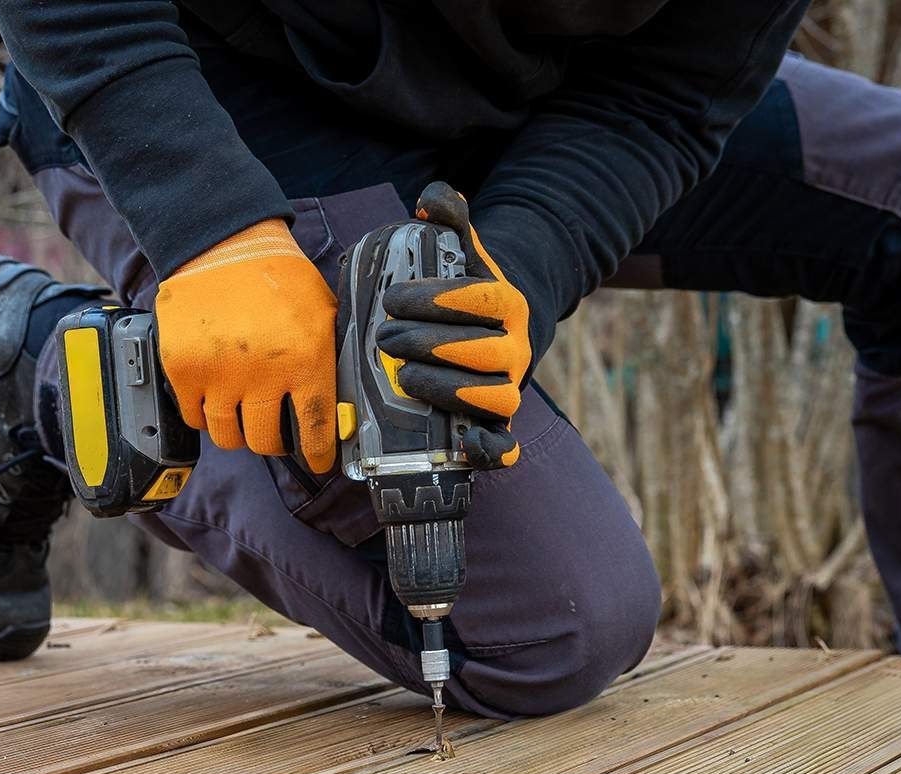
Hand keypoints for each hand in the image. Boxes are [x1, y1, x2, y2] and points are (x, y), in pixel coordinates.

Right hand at [155, 218, 338, 472]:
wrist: (222, 244)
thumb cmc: (278, 277)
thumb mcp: (322, 312)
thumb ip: (329, 358)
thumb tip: (342, 405)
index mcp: (305, 359)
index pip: (316, 430)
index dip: (318, 455)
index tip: (318, 462)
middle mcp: (262, 374)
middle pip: (265, 441)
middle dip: (273, 442)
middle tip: (274, 432)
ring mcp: (218, 375)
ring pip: (227, 435)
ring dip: (237, 431)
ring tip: (242, 414)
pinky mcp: (183, 370)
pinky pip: (193, 417)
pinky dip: (204, 414)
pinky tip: (214, 397)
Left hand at [375, 181, 531, 468]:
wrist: (492, 335)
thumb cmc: (465, 296)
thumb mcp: (462, 256)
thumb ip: (450, 222)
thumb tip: (432, 197)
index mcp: (508, 305)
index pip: (480, 300)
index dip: (438, 299)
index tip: (392, 297)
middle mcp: (516, 350)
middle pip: (482, 350)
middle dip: (431, 344)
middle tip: (384, 337)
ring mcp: (509, 390)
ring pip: (493, 396)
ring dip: (448, 389)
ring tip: (402, 377)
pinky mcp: (498, 426)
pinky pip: (505, 445)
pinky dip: (491, 449)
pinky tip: (467, 445)